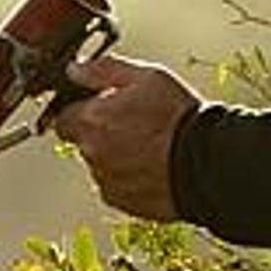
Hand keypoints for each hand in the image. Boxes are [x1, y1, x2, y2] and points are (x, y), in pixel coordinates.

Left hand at [47, 51, 198, 222]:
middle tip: (133, 126)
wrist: (208, 163)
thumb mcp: (146, 77)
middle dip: (100, 133)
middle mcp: (92, 153)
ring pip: (100, 165)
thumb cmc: (179, 118)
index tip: (99, 108)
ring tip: (150, 147)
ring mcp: (106, 180)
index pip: (62, 117)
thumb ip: (103, 70)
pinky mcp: (122, 201)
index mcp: (91, 121)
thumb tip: (75, 68)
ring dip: (115, 156)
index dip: (80, 110)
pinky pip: (116, 186)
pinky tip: (153, 166)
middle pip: (83, 141)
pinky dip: (128, 177)